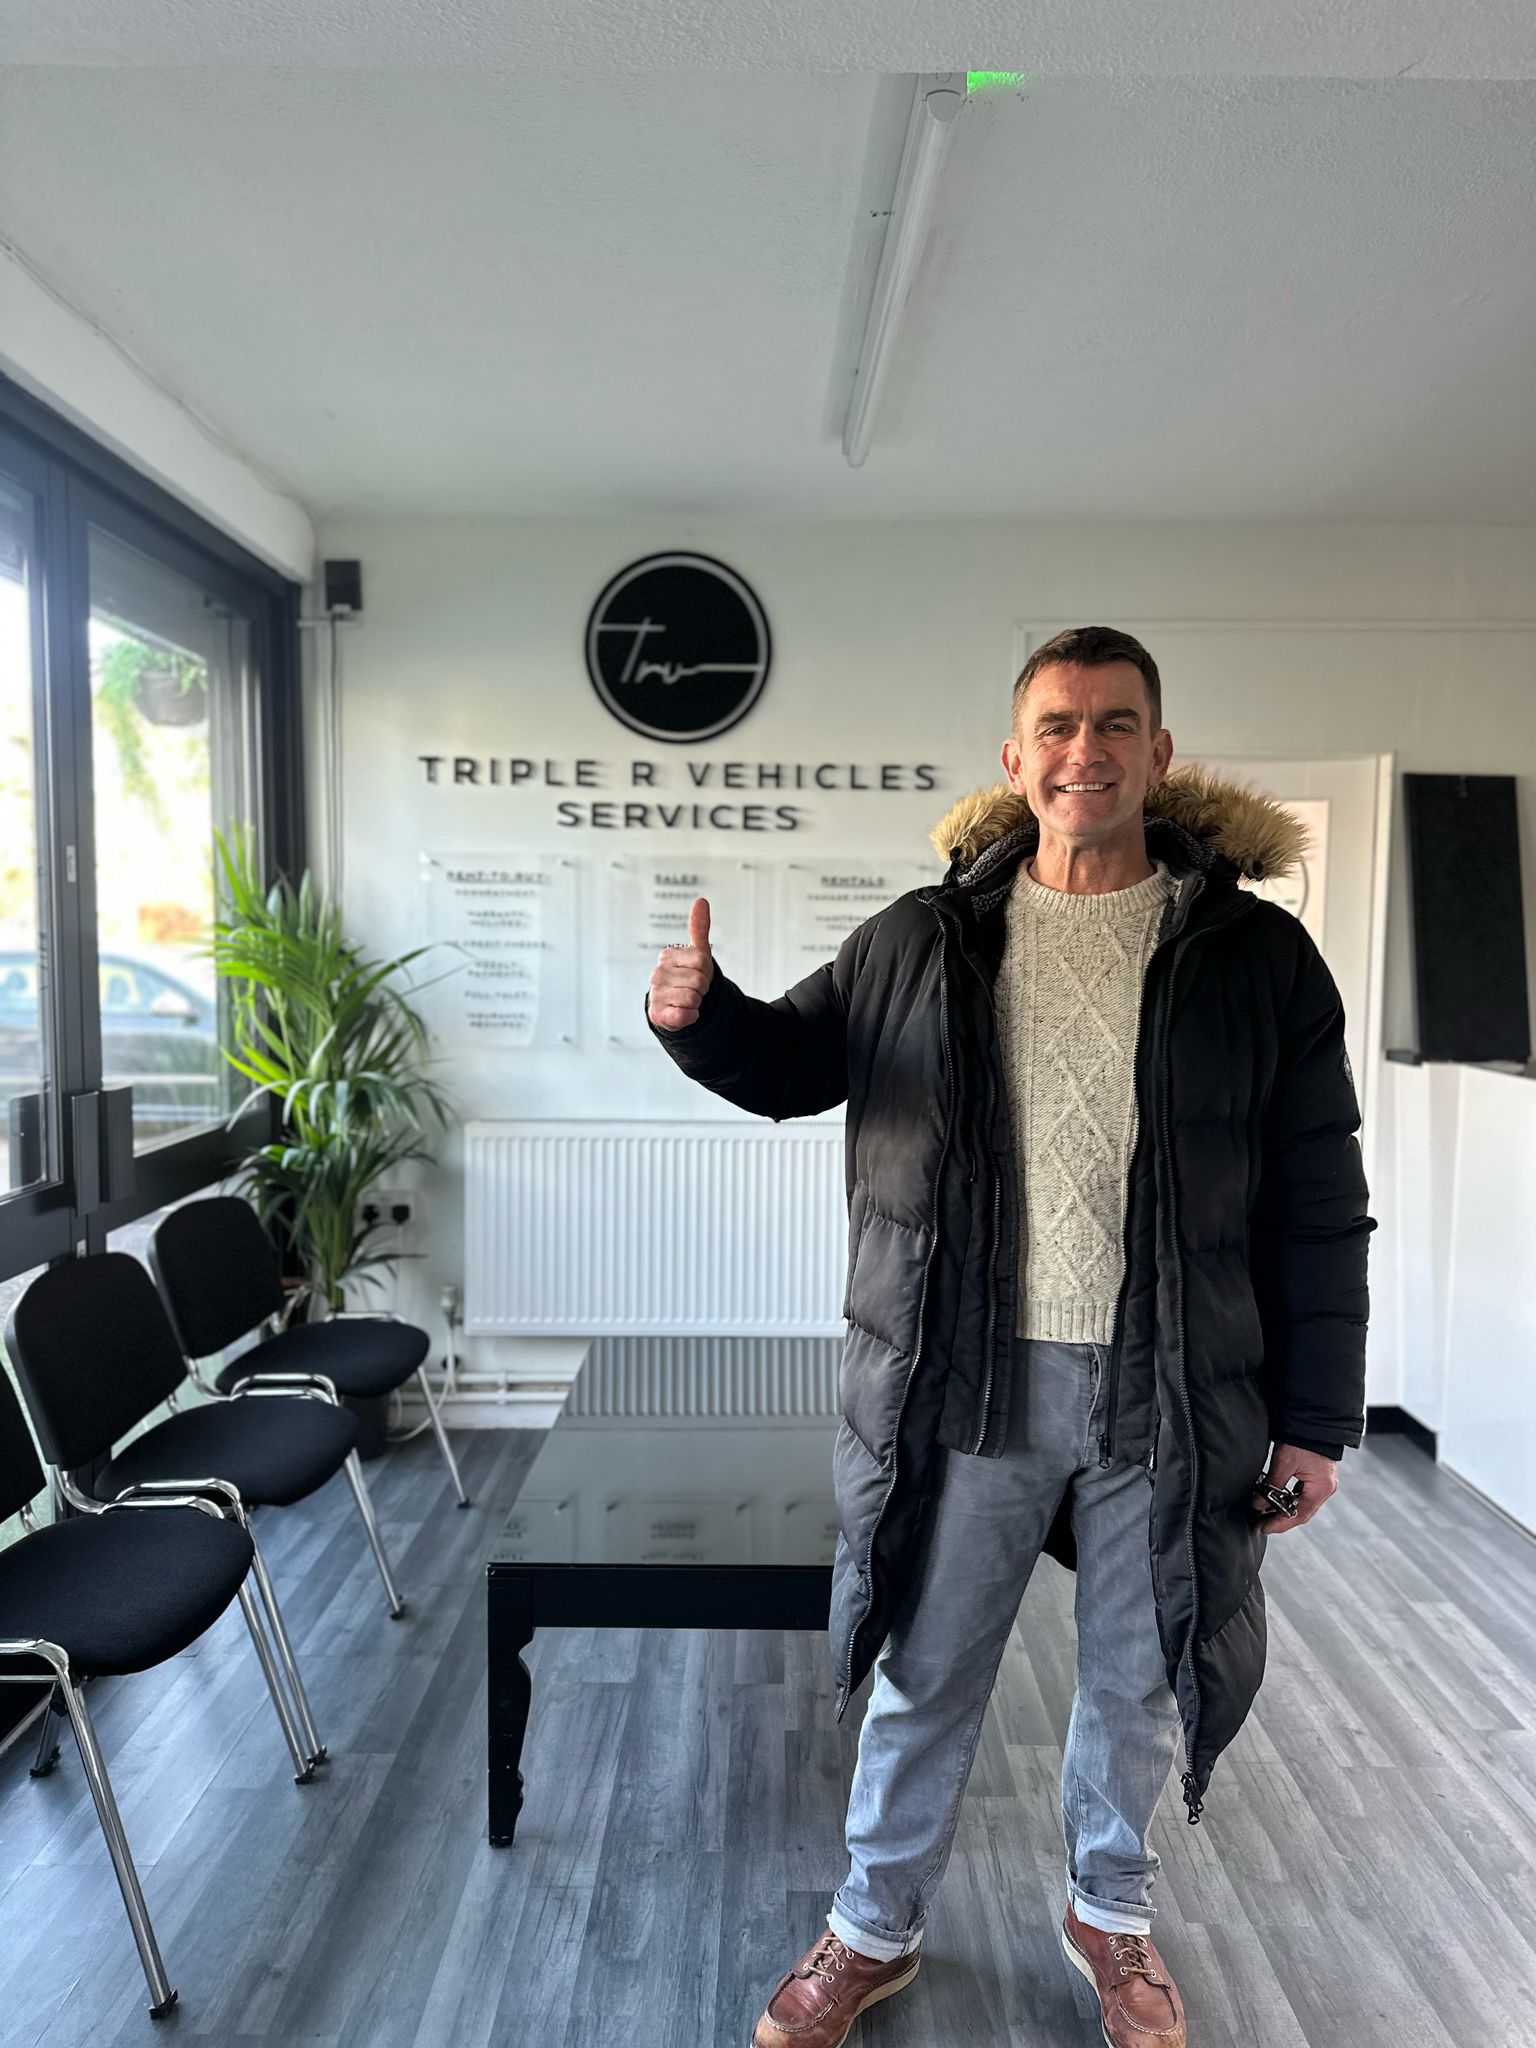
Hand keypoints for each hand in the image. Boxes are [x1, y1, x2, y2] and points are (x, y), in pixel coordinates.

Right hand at [648, 896, 714, 1030]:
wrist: (675, 1006)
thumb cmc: (688, 977)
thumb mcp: (697, 953)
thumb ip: (699, 928)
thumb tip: (701, 900)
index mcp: (667, 955)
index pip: (702, 961)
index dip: (706, 970)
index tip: (698, 973)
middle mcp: (657, 973)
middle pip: (699, 980)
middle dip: (703, 988)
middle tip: (693, 988)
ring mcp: (656, 994)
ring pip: (693, 997)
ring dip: (696, 1002)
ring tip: (686, 1000)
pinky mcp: (658, 1015)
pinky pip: (686, 1015)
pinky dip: (691, 1016)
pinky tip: (682, 1012)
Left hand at [1250, 1443, 1337, 1532]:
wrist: (1313, 1419)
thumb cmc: (1302, 1439)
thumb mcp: (1283, 1463)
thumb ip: (1272, 1486)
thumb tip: (1258, 1504)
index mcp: (1321, 1488)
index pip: (1299, 1515)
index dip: (1280, 1524)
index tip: (1263, 1528)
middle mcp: (1325, 1488)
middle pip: (1302, 1512)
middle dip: (1281, 1519)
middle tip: (1260, 1524)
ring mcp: (1323, 1482)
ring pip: (1302, 1504)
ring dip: (1284, 1509)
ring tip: (1264, 1513)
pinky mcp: (1318, 1475)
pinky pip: (1303, 1494)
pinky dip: (1289, 1499)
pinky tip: (1276, 1499)